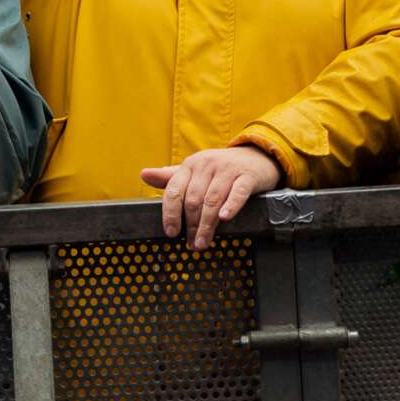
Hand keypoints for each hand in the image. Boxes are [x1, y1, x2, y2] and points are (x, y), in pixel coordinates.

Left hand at [141, 146, 281, 249]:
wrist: (256, 156)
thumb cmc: (221, 168)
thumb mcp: (195, 170)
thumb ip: (170, 177)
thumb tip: (143, 175)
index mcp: (190, 165)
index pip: (174, 190)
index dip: (171, 213)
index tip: (171, 232)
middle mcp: (206, 165)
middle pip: (193, 199)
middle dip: (191, 225)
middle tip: (192, 244)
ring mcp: (227, 170)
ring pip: (212, 199)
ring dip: (207, 224)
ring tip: (203, 242)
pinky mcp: (247, 176)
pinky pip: (237, 192)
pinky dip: (230, 205)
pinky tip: (225, 218)